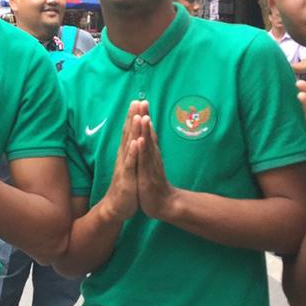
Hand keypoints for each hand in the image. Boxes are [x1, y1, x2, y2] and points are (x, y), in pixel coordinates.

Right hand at [101, 101, 143, 222]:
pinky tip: (136, 142)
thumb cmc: (125, 186)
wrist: (116, 207)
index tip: (138, 101)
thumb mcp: (130, 166)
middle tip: (136, 101)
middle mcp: (123, 157)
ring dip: (133, 130)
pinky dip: (133, 152)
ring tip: (137, 116)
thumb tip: (134, 138)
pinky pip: (130, 163)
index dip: (133, 116)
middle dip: (132, 117)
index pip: (129, 131)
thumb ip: (131, 152)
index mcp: (126, 153)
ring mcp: (124, 166)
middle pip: (128, 133)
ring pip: (129, 145)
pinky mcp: (126, 178)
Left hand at [136, 104, 177, 219]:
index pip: (147, 131)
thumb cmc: (155, 184)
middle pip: (148, 133)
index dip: (143, 116)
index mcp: (150, 153)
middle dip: (145, 117)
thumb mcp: (150, 164)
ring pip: (148, 145)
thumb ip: (150, 150)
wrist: (164, 204)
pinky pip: (145, 161)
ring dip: (146, 130)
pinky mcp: (148, 175)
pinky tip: (140, 140)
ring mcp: (151, 165)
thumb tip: (148, 136)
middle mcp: (152, 156)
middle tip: (143, 100)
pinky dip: (143, 150)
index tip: (140, 101)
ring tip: (144, 116)